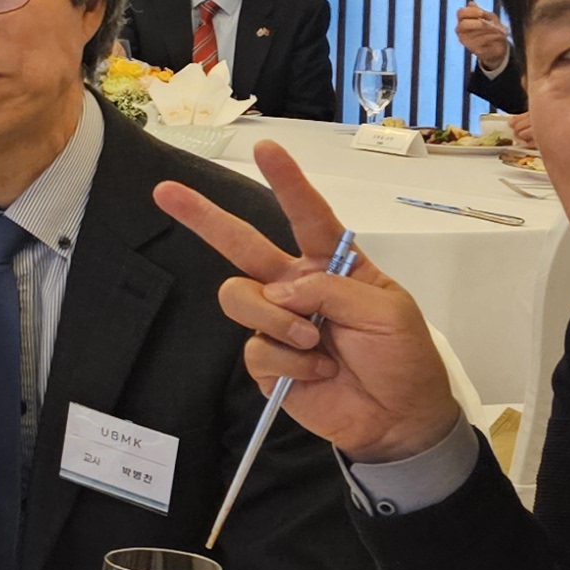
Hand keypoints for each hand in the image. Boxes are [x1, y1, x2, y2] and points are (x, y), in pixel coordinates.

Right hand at [148, 140, 465, 463]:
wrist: (399, 420)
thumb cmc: (404, 359)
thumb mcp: (386, 311)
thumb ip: (332, 289)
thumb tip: (279, 290)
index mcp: (332, 265)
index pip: (306, 215)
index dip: (286, 182)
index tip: (265, 149)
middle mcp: (297, 286)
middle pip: (241, 244)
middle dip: (203, 217)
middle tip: (165, 192)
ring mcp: (278, 324)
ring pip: (240, 296)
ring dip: (274, 317)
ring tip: (311, 341)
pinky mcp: (267, 363)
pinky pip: (255, 348)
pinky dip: (288, 362)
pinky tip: (316, 373)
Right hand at [451, 3, 510, 73]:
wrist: (497, 46)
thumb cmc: (491, 28)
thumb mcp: (489, 17)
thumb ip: (480, 11)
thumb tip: (471, 4)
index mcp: (463, 20)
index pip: (460, 13)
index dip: (470, 12)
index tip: (482, 12)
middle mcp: (461, 31)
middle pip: (463, 25)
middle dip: (477, 23)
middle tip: (488, 23)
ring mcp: (466, 41)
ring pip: (474, 34)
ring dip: (489, 30)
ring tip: (499, 29)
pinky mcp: (474, 50)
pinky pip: (482, 42)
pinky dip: (492, 37)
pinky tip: (499, 35)